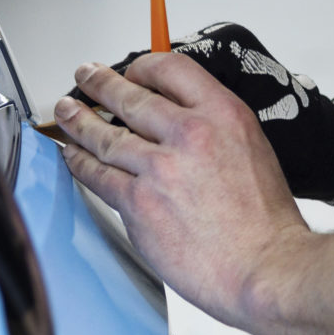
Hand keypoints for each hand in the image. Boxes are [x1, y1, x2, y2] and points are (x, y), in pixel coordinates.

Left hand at [54, 50, 310, 328]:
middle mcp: (189, 134)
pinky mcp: (138, 202)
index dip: (142, 66)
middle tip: (86, 76)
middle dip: (100, 84)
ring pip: (105, 135)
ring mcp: (160, 168)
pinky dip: (79, 163)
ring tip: (67, 111)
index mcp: (224, 116)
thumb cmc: (266, 223)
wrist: (266, 268)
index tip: (130, 71)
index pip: (171, 69)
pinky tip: (73, 155)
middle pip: (129, 97)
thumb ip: (215, 131)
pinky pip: (98, 175)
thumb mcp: (253, 151)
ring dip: (79, 121)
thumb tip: (180, 123)